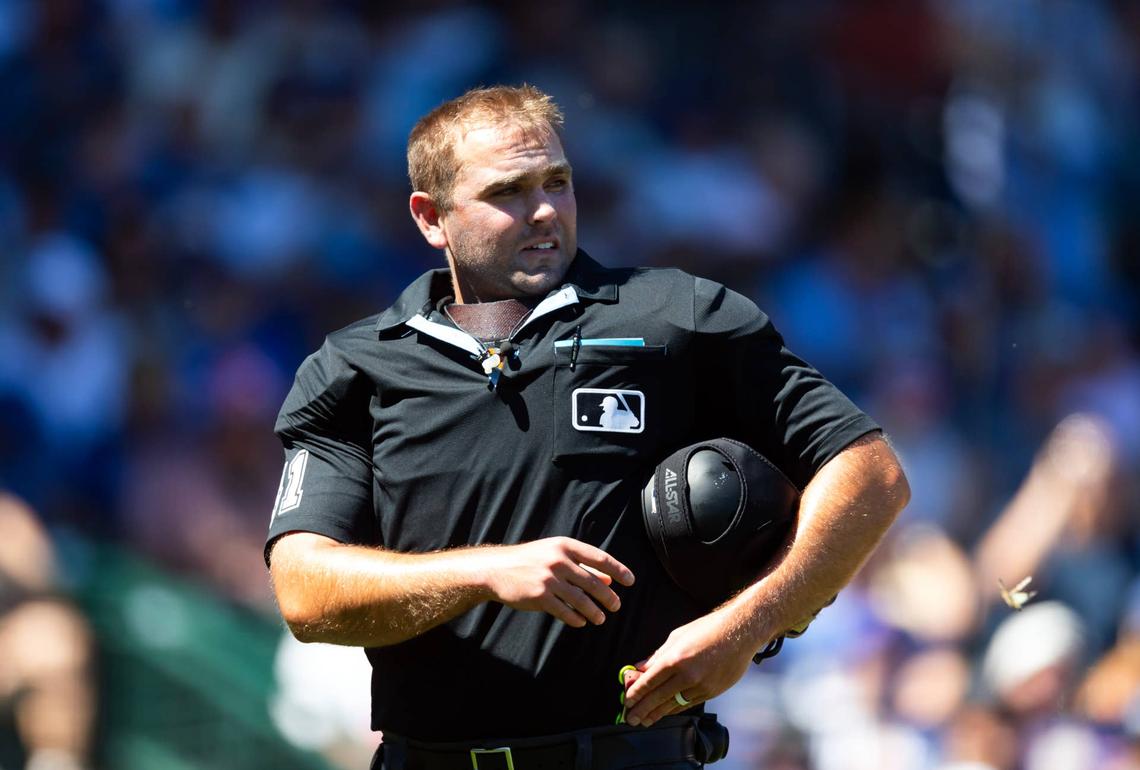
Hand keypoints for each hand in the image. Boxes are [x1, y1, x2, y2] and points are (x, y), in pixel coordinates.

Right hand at [481, 537, 634, 626]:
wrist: (496, 569)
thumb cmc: (529, 561)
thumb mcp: (554, 555)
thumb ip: (581, 566)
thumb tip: (609, 579)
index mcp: (565, 546)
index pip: (599, 557)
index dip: (618, 569)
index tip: (630, 581)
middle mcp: (558, 560)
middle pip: (593, 581)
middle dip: (608, 596)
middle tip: (616, 605)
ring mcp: (549, 579)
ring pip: (581, 600)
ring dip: (594, 611)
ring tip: (600, 618)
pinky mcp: (540, 596)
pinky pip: (565, 611)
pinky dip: (576, 618)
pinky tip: (581, 622)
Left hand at [622, 607, 759, 726]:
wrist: (739, 633)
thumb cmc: (708, 629)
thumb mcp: (677, 636)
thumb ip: (658, 655)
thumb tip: (641, 668)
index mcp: (675, 659)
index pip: (649, 682)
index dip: (636, 694)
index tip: (627, 701)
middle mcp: (687, 675)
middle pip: (658, 697)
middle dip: (642, 709)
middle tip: (631, 718)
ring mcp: (700, 686)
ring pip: (673, 704)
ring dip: (657, 714)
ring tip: (645, 720)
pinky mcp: (711, 692)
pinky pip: (688, 704)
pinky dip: (675, 709)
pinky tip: (666, 713)